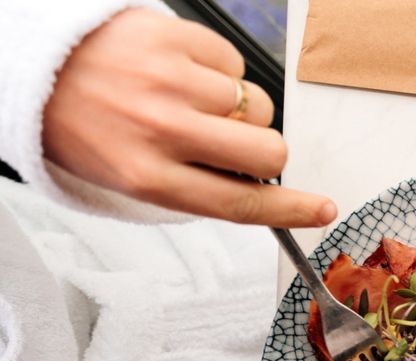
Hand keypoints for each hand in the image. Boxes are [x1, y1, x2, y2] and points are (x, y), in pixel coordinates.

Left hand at [41, 9, 333, 227]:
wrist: (35, 68)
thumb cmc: (85, 127)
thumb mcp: (131, 177)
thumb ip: (196, 187)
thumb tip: (264, 188)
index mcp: (147, 176)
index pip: (241, 203)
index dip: (290, 210)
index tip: (321, 208)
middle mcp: (161, 129)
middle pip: (267, 152)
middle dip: (265, 151)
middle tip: (235, 144)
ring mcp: (168, 80)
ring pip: (256, 104)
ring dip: (236, 108)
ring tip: (192, 102)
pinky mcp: (172, 37)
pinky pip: (233, 62)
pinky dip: (218, 70)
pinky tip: (182, 72)